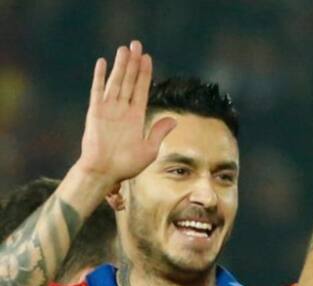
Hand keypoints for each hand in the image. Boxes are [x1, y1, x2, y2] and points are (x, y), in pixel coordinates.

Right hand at [74, 40, 175, 189]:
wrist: (105, 172)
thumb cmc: (126, 165)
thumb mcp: (149, 149)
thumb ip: (159, 132)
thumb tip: (174, 119)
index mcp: (136, 117)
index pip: (142, 89)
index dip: (145, 74)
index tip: (148, 58)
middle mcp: (123, 110)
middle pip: (129, 81)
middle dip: (133, 63)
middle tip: (137, 44)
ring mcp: (109, 109)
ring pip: (116, 82)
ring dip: (120, 65)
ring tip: (125, 48)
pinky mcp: (96, 112)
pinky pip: (98, 91)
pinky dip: (100, 77)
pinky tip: (103, 63)